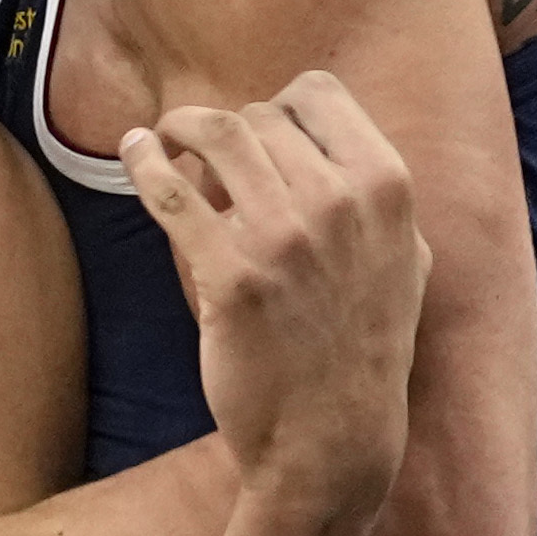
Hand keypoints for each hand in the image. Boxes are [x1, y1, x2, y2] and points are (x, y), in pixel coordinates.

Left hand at [125, 73, 421, 535]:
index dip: (279, 104)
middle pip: (260, 116)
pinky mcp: (231, 274)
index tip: (257, 128)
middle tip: (203, 151)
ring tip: (163, 138)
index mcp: (386, 188)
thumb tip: (335, 147)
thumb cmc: (361, 353)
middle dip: (227, 128)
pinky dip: (144, 162)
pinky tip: (133, 153)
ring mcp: (285, 236)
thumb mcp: (403, 264)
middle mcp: (340, 200)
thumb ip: (377, 201)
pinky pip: (172, 191)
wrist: (332, 440)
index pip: (319, 95)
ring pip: (216, 135)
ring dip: (179, 127)